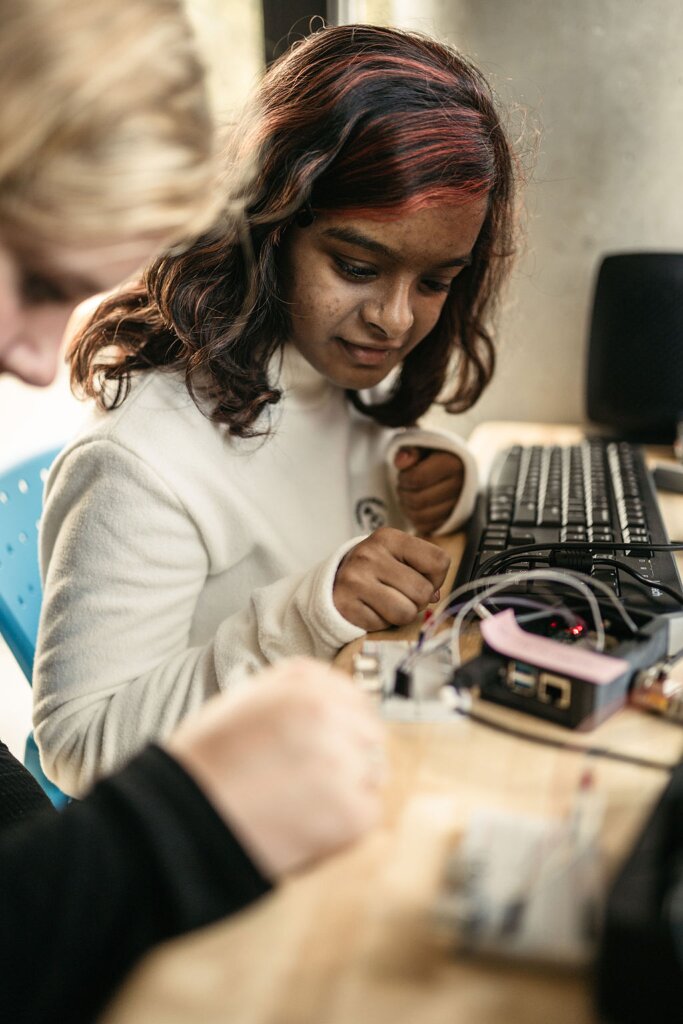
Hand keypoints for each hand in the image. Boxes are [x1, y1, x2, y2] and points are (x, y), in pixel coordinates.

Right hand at [165, 658, 383, 878]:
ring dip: (345, 790)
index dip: (341, 728)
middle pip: (369, 736)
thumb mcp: (246, 701)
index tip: (322, 749)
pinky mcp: (351, 811)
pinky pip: (366, 813)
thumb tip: (340, 705)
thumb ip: (295, 695)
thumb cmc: (204, 763)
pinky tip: (302, 825)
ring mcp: (343, 760)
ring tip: (296, 804)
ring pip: (370, 774)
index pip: (355, 699)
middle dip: (347, 758)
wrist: (177, 818)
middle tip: (304, 784)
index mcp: (305, 682)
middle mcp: (329, 712)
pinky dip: (342, 826)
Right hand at [333, 525, 449, 630]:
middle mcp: (369, 554)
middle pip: (423, 591)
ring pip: (407, 612)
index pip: (438, 561)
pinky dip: (381, 623)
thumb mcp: (399, 558)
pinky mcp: (346, 605)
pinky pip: (383, 625)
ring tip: (387, 604)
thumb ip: (424, 570)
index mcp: (388, 537)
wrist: (333, 585)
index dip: (436, 578)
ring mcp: (355, 580)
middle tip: (401, 595)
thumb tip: (434, 596)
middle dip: (418, 600)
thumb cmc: (377, 572)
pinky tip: (370, 610)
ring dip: (402, 614)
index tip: (420, 579)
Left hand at [394, 446, 463, 535]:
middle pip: (418, 500)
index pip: (418, 478)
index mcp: (453, 463)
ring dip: (406, 507)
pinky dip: (414, 519)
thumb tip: (401, 461)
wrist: (452, 468)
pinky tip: (414, 507)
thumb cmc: (433, 456)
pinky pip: (426, 527)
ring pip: (421, 516)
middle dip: (403, 494)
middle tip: (402, 487)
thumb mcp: (423, 447)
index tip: (403, 475)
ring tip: (407, 496)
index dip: (404, 479)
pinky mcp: (453, 520)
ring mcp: (458, 506)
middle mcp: (460, 486)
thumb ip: (410, 452)